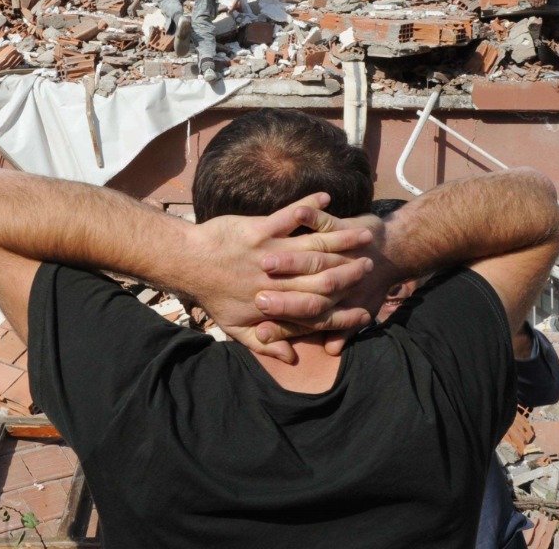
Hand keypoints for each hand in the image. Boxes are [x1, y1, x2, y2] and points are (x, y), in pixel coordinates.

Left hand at [190, 193, 377, 361]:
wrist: (186, 263)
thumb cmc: (211, 295)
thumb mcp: (236, 328)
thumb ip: (266, 344)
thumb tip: (291, 358)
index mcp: (275, 305)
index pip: (319, 313)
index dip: (344, 314)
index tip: (366, 312)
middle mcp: (277, 280)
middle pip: (325, 278)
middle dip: (351, 272)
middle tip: (372, 264)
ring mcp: (269, 252)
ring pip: (314, 246)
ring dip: (342, 238)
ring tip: (364, 233)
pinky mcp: (259, 229)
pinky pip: (289, 216)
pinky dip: (309, 207)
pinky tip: (326, 199)